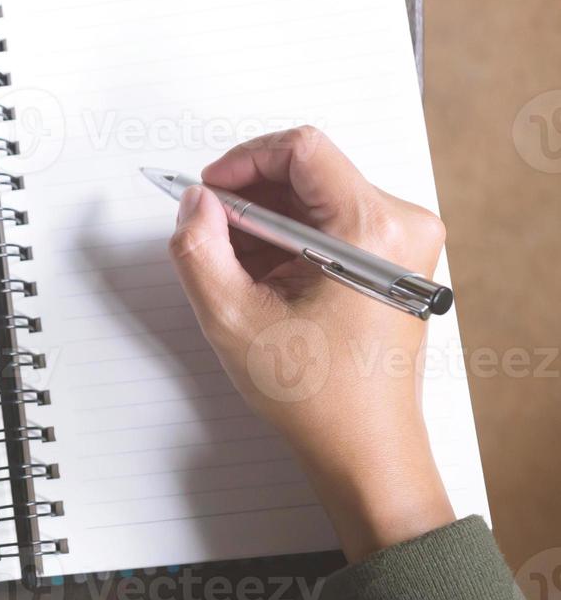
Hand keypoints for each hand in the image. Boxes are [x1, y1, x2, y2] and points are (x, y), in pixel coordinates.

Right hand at [165, 126, 454, 561]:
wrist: (365, 450)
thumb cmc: (318, 397)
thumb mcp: (232, 319)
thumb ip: (198, 248)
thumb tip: (195, 203)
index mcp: (373, 231)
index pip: (301, 149)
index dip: (243, 161)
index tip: (209, 192)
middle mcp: (401, 226)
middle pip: (307, 171)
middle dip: (250, 199)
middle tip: (215, 238)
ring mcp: (403, 242)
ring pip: (315, 195)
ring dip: (266, 222)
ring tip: (241, 272)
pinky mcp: (394, 259)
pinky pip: (330, 220)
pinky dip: (288, 239)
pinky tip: (266, 280)